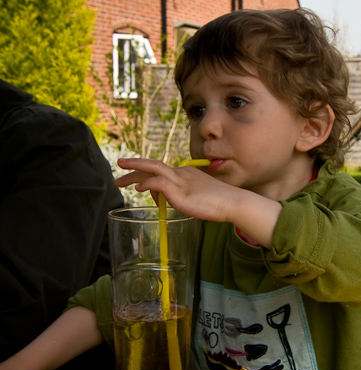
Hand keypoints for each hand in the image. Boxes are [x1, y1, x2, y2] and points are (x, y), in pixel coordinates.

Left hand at [115, 158, 282, 247]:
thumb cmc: (220, 204)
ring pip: (152, 170)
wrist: (234, 202)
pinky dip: (147, 183)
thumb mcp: (197, 197)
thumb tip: (165, 201)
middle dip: (134, 166)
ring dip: (134, 172)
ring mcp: (181, 181)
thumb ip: (182, 197)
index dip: (145, 172)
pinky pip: (158, 183)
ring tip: (119, 178)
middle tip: (118, 165)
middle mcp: (182, 174)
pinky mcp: (180, 191)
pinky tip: (139, 189)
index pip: (161, 170)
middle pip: (153, 165)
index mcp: (186, 174)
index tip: (134, 178)